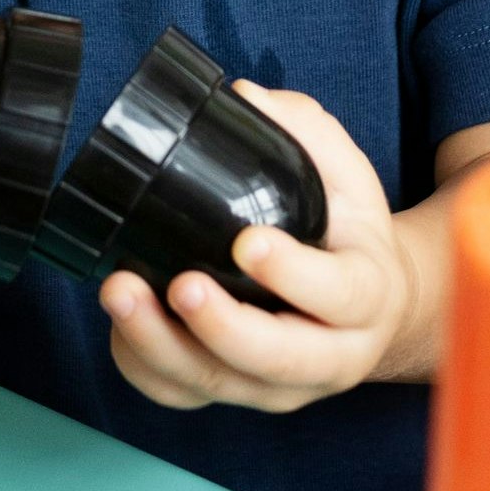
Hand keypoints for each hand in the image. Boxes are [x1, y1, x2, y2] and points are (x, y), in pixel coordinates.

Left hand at [102, 84, 423, 412]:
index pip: (339, 295)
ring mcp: (278, 386)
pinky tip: (121, 319)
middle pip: (277, 361)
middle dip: (223, 328)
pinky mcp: (233, 393)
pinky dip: (142, 362)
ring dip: (162, 345)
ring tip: (121, 291)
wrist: (362, 305)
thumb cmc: (347, 232)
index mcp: (368, 297)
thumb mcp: (348, 174)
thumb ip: (305, 131)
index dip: (294, 275)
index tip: (250, 243)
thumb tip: (242, 97)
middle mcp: (330, 356)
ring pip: (218, 383)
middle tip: (180, 285)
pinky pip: (180, 393)